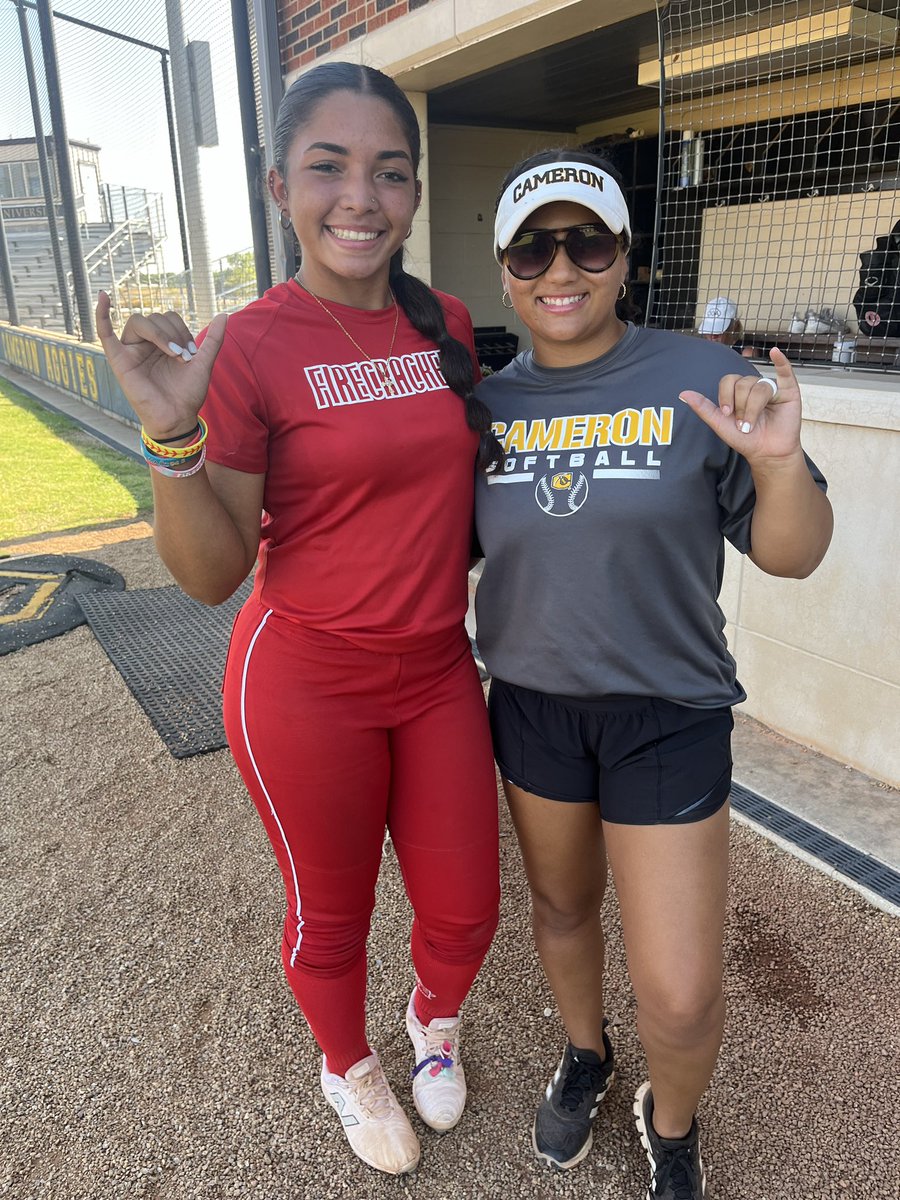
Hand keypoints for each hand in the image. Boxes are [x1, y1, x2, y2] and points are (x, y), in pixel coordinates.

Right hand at [95, 291, 226, 439]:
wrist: (178, 417)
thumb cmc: (188, 393)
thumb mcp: (203, 362)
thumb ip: (213, 339)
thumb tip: (223, 315)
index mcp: (162, 342)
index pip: (168, 317)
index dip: (182, 329)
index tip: (193, 352)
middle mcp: (145, 343)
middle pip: (154, 317)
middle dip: (173, 332)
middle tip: (183, 356)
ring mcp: (131, 350)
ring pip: (138, 322)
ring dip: (159, 333)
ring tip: (174, 354)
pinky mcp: (119, 360)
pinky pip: (104, 333)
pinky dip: (101, 314)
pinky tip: (103, 296)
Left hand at [678, 347, 802, 463]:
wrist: (767, 453)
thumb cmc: (746, 440)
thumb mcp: (720, 424)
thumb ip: (703, 408)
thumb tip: (683, 393)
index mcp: (738, 392)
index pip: (728, 380)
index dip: (725, 396)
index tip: (727, 413)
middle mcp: (754, 387)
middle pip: (743, 384)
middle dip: (741, 407)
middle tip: (744, 423)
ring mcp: (772, 388)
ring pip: (759, 387)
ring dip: (753, 408)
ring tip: (753, 423)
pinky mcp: (789, 391)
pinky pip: (785, 372)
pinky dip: (781, 361)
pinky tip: (775, 352)